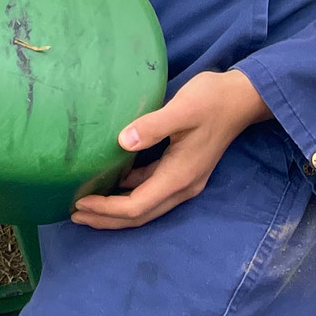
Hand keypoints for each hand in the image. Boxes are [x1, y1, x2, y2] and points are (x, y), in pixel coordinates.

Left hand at [69, 70, 271, 230]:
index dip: (108, 209)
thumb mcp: (181, 109)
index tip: (80, 203)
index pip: (137, 206)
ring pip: (145, 205)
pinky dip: (129, 191)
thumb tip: (122, 142)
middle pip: (140, 215)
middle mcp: (182, 186)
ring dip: (116, 209)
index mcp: (180, 176)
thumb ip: (153, 126)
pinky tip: (112, 182)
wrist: (241, 98)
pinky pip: (151, 188)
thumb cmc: (211, 100)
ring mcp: (184, 179)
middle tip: (75, 215)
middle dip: (107, 218)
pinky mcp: (182, 169)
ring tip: (87, 205)